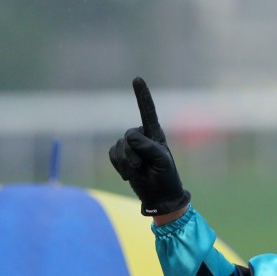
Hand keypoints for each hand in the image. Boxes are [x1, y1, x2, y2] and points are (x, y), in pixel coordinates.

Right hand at [108, 77, 191, 216]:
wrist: (159, 196)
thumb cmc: (165, 177)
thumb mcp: (161, 160)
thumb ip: (147, 146)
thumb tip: (128, 137)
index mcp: (155, 134)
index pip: (148, 111)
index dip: (141, 95)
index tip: (137, 78)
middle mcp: (141, 137)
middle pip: (128, 135)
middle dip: (133, 154)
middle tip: (143, 167)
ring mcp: (130, 147)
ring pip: (119, 146)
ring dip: (126, 163)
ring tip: (138, 172)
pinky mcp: (121, 156)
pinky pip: (112, 155)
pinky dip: (119, 166)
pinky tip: (129, 174)